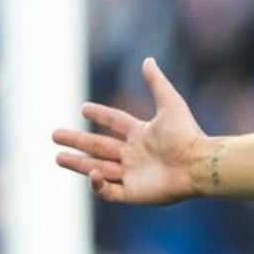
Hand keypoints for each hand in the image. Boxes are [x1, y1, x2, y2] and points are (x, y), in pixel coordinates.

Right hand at [52, 58, 206, 203]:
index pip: (116, 122)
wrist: (199, 164)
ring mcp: (134, 174)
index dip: (101, 115)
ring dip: (78, 163)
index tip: (83, 108)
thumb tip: (148, 59)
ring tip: (58, 157)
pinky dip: (97, 184)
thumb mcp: (171, 104)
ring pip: (99, 169)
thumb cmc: (187, 135)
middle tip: (54, 135)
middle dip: (77, 141)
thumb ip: (157, 83)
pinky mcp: (135, 193)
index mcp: (142, 134)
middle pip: (99, 147)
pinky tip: (90, 172)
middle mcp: (135, 154)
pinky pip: (110, 191)